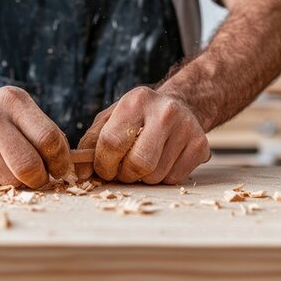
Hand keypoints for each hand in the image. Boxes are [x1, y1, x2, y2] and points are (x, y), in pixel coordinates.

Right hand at [0, 86, 75, 188]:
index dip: (60, 160)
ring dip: (21, 183)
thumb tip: (68, 168)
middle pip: (27, 165)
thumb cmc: (8, 120)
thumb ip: (50, 137)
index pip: (47, 138)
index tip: (61, 167)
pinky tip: (0, 169)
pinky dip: (2, 185)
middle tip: (42, 176)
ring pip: (10, 181)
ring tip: (18, 170)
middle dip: (41, 178)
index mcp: (13, 101)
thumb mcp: (29, 115)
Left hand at [77, 87, 210, 183]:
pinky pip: (174, 179)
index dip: (103, 164)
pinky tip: (162, 161)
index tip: (103, 169)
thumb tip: (80, 172)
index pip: (112, 142)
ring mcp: (186, 129)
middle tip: (123, 169)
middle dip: (124, 174)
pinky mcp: (200, 146)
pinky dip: (162, 178)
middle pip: (137, 164)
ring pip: (155, 176)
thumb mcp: (111, 119)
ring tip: (145, 160)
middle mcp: (164, 112)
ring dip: (143, 177)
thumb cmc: (139, 117)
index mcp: (135, 101)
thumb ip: (91, 142)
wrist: (181, 105)